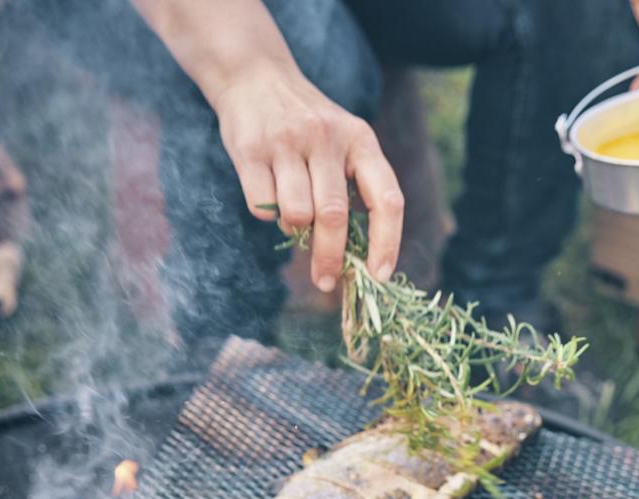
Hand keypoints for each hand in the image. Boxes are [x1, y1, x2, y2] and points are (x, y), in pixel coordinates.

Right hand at [211, 64, 403, 291]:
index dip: (387, 243)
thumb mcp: (345, 142)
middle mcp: (328, 138)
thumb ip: (356, 189)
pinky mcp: (250, 149)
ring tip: (295, 219)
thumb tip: (359, 259)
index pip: (387, 200)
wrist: (255, 77)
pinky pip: (263, 205)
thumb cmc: (309, 127)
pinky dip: (268, 214)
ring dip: (296, 231)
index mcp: (362, 141)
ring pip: (297, 215)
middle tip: (325, 282)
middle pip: (334, 217)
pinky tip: (269, 193)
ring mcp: (287, 142)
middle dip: (330, 259)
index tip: (379, 276)